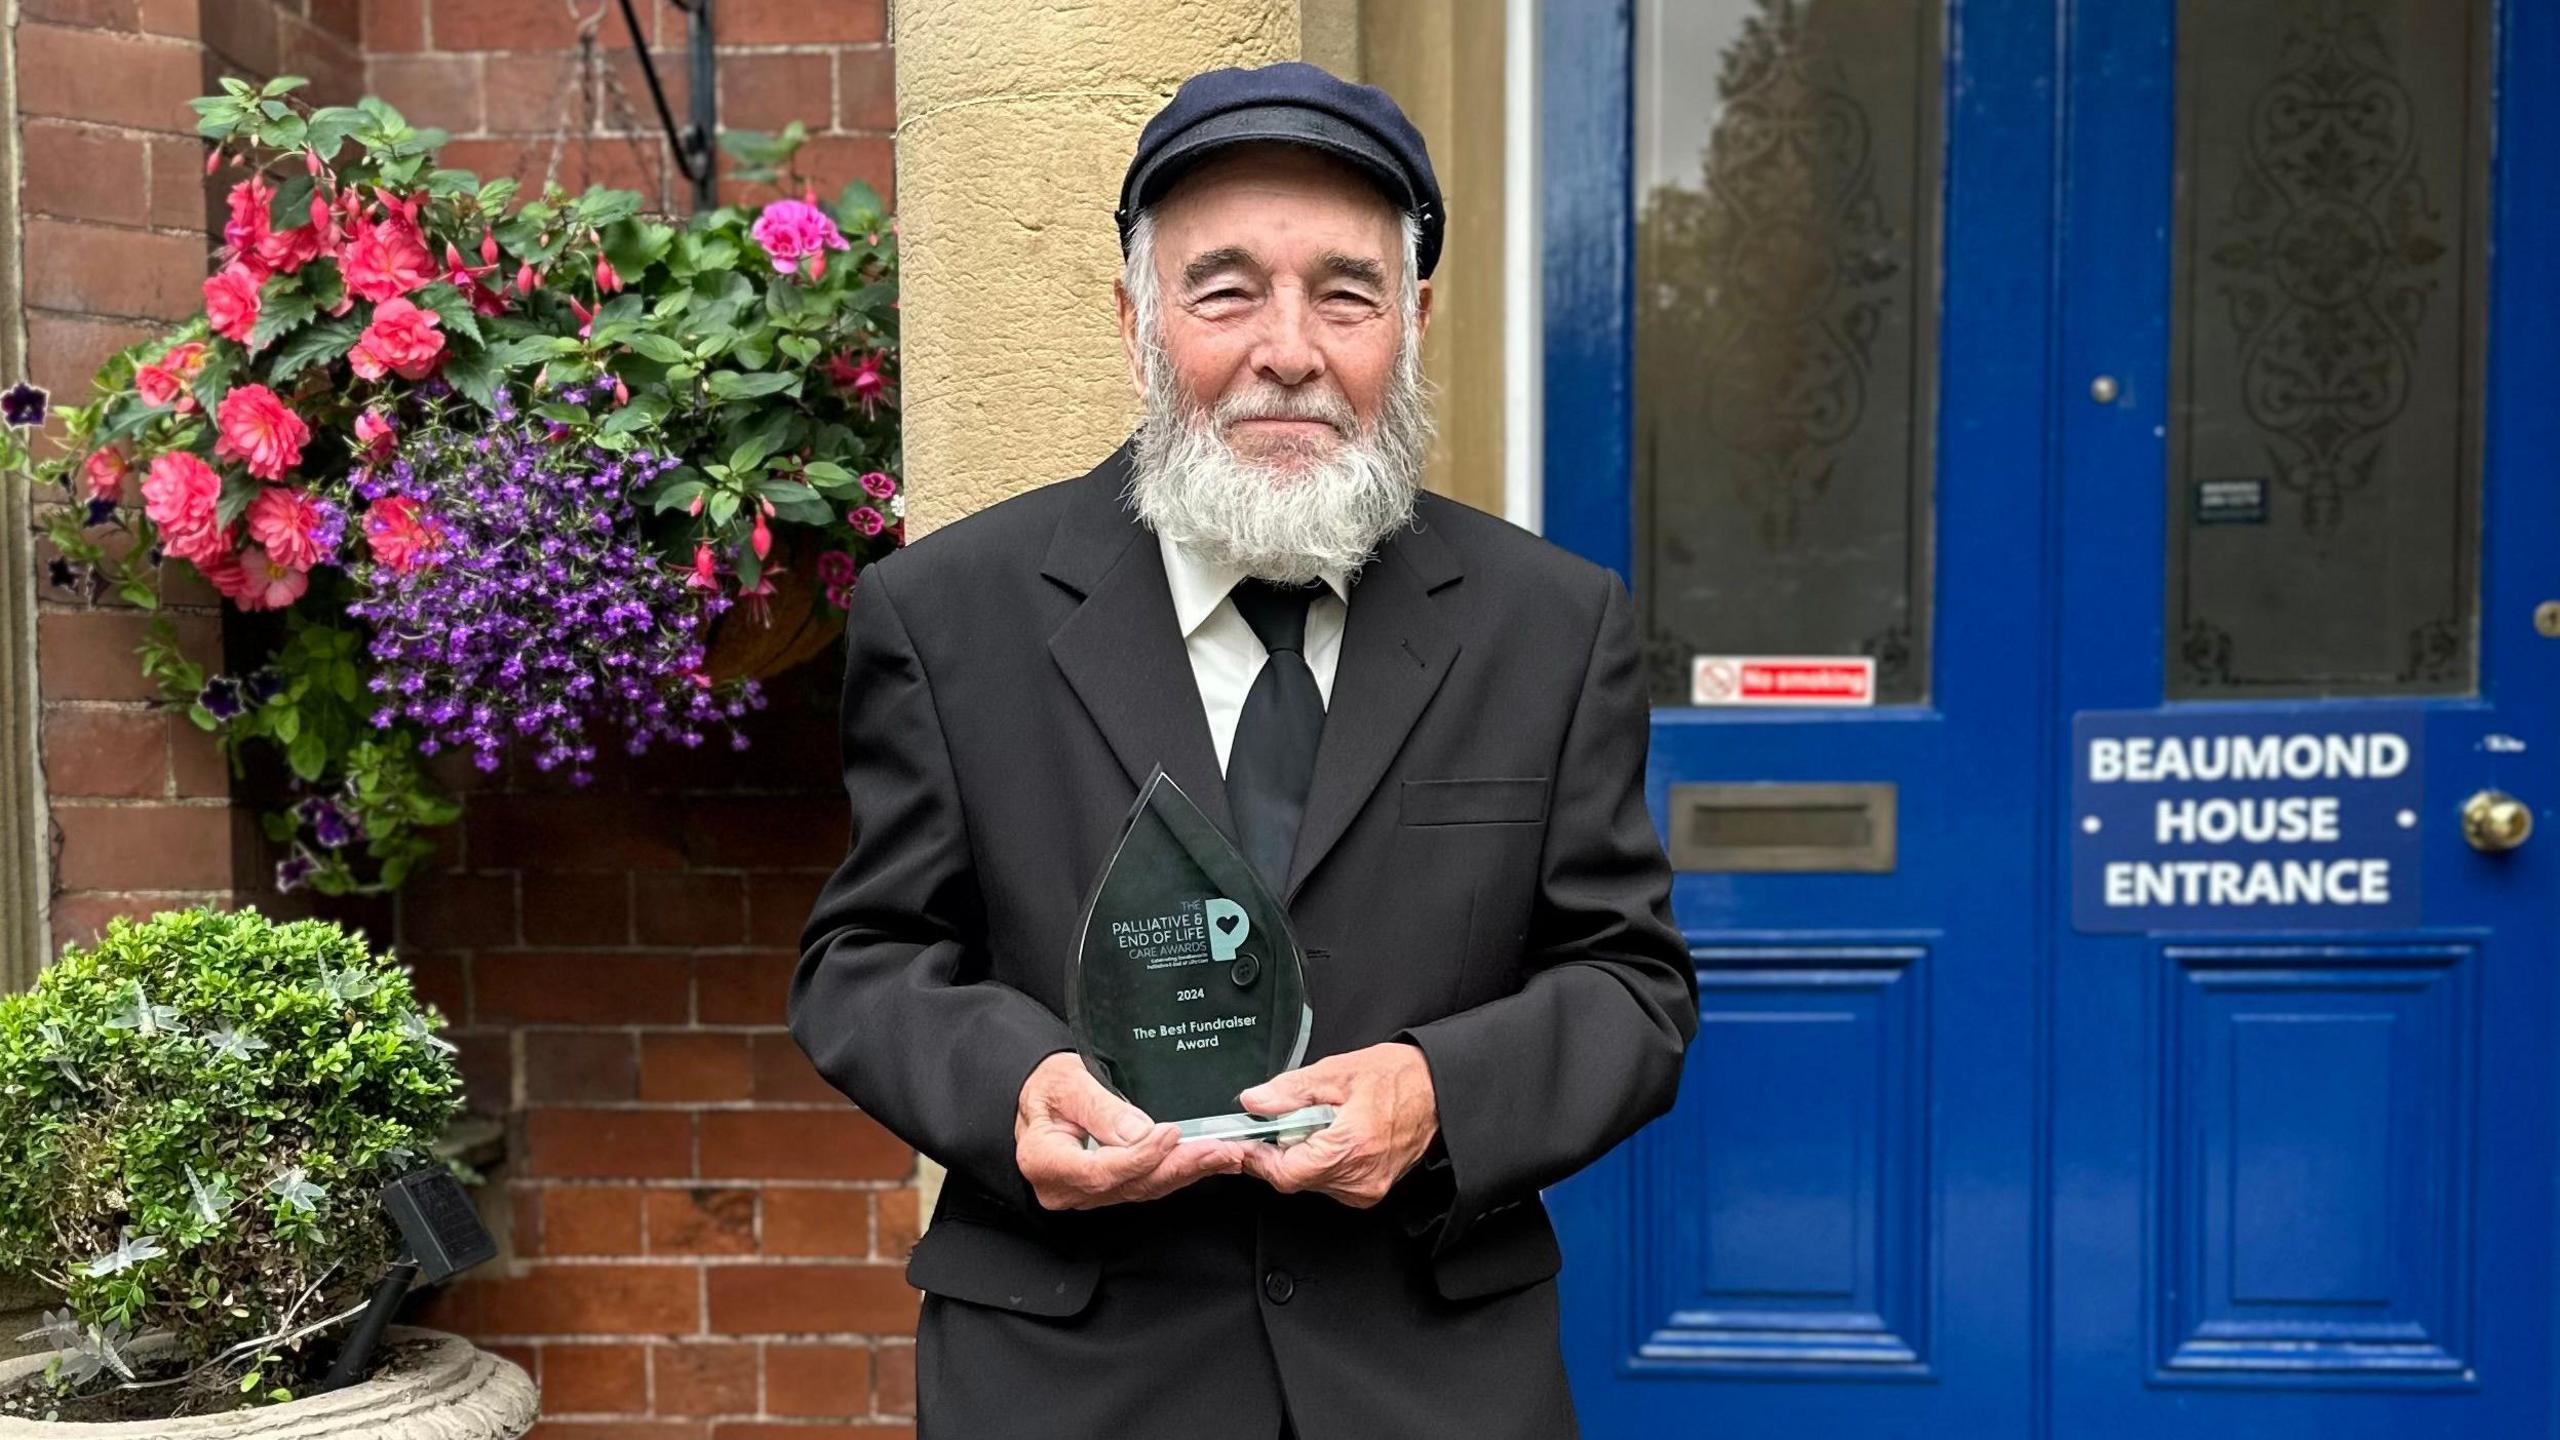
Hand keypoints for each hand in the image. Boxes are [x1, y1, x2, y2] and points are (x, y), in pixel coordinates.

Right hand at [1013, 1051, 1249, 1209]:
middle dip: (1179, 1167)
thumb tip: (1138, 1132)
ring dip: (1188, 1170)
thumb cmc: (1048, 1087)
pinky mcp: (1109, 1190)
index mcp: (1044, 1161)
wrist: (1042, 1096)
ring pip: (1144, 1188)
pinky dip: (1179, 1171)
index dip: (1140, 1157)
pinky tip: (1208, 1161)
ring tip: (1225, 1154)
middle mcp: (1065, 1188)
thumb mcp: (1068, 1081)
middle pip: (1129, 1185)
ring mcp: (1087, 1194)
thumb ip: (1100, 1108)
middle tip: (1219, 1150)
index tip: (1170, 1135)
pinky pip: (1147, 1184)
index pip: (1099, 1171)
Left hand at [1234, 1042, 1439, 1208]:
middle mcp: (1360, 1176)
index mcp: (1351, 1146)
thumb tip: (1255, 1101)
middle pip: (1295, 1178)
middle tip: (1284, 1120)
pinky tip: (1332, 1137)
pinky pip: (1329, 1182)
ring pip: (1310, 1181)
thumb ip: (1290, 1090)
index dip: (1259, 1158)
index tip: (1245, 1142)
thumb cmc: (1398, 1078)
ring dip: (1301, 1156)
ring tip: (1318, 1124)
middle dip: (1280, 1150)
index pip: (1286, 1172)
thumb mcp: (1336, 1072)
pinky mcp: (1370, 1191)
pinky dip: (1320, 1161)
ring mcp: (1367, 1188)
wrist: (1436, 1091)